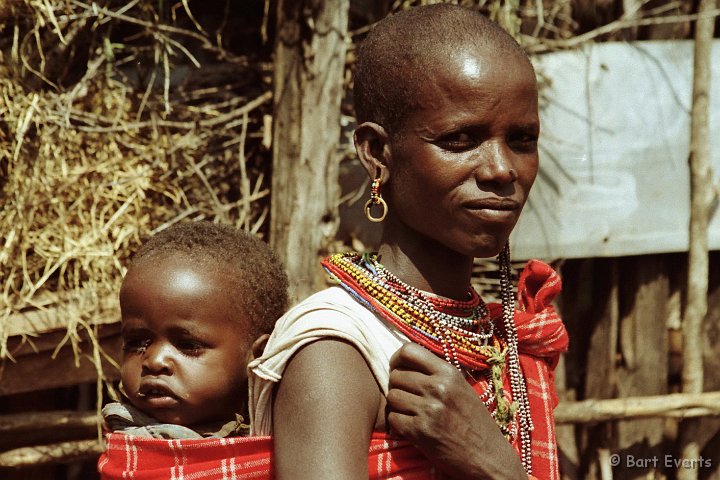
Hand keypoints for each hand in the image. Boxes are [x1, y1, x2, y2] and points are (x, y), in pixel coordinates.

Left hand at [387, 342, 527, 479]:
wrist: (487, 456)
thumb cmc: (474, 421)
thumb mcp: (461, 388)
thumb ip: (436, 373)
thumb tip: (405, 361)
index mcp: (449, 373)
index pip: (409, 351)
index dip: (397, 358)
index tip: (397, 367)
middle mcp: (438, 387)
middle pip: (396, 375)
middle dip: (397, 385)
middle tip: (407, 395)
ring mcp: (428, 409)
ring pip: (392, 396)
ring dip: (397, 405)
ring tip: (411, 411)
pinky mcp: (420, 431)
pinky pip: (392, 418)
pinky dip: (398, 423)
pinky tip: (411, 426)